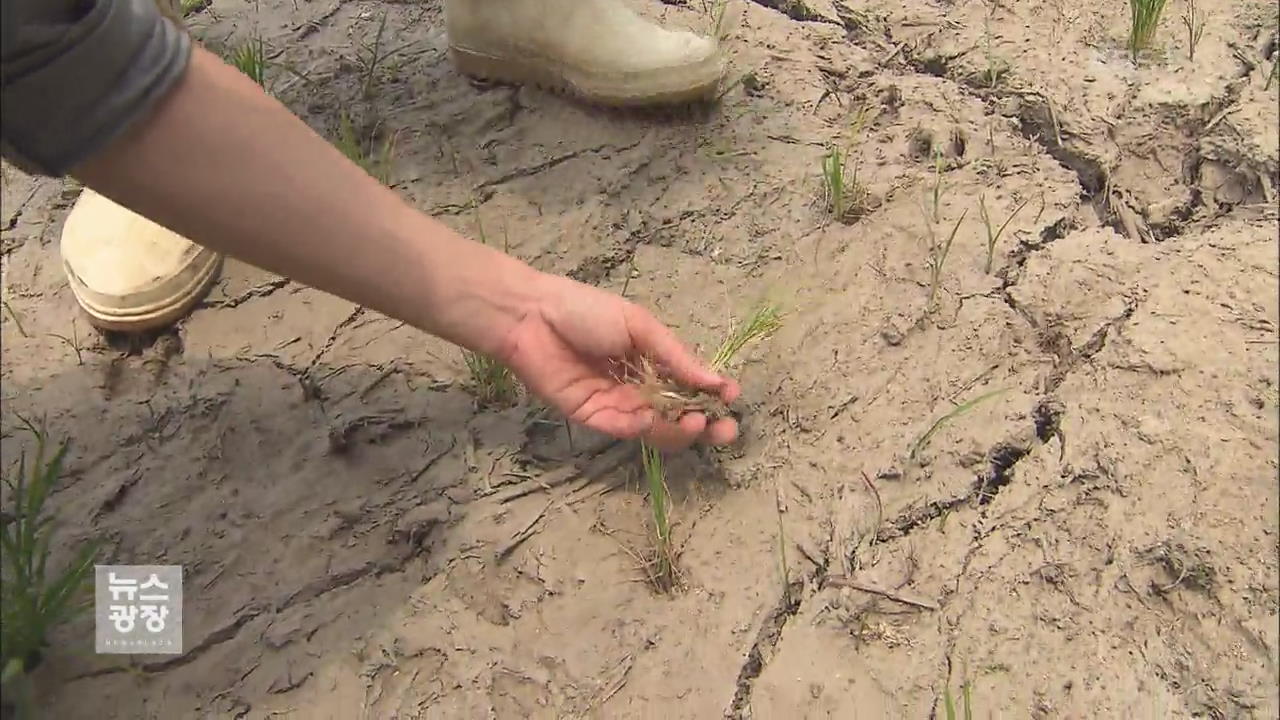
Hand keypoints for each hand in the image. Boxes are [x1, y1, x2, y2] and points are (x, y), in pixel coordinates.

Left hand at [496, 273, 739, 450]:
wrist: (533, 317)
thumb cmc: (586, 311)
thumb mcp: (639, 326)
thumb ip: (675, 356)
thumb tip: (716, 382)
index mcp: (654, 360)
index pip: (691, 386)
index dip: (713, 395)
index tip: (732, 397)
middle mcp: (640, 386)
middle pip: (679, 415)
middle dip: (706, 425)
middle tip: (725, 430)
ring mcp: (617, 404)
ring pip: (656, 429)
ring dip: (679, 431)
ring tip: (694, 422)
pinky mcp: (594, 417)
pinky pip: (624, 429)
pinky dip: (641, 427)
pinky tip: (650, 417)